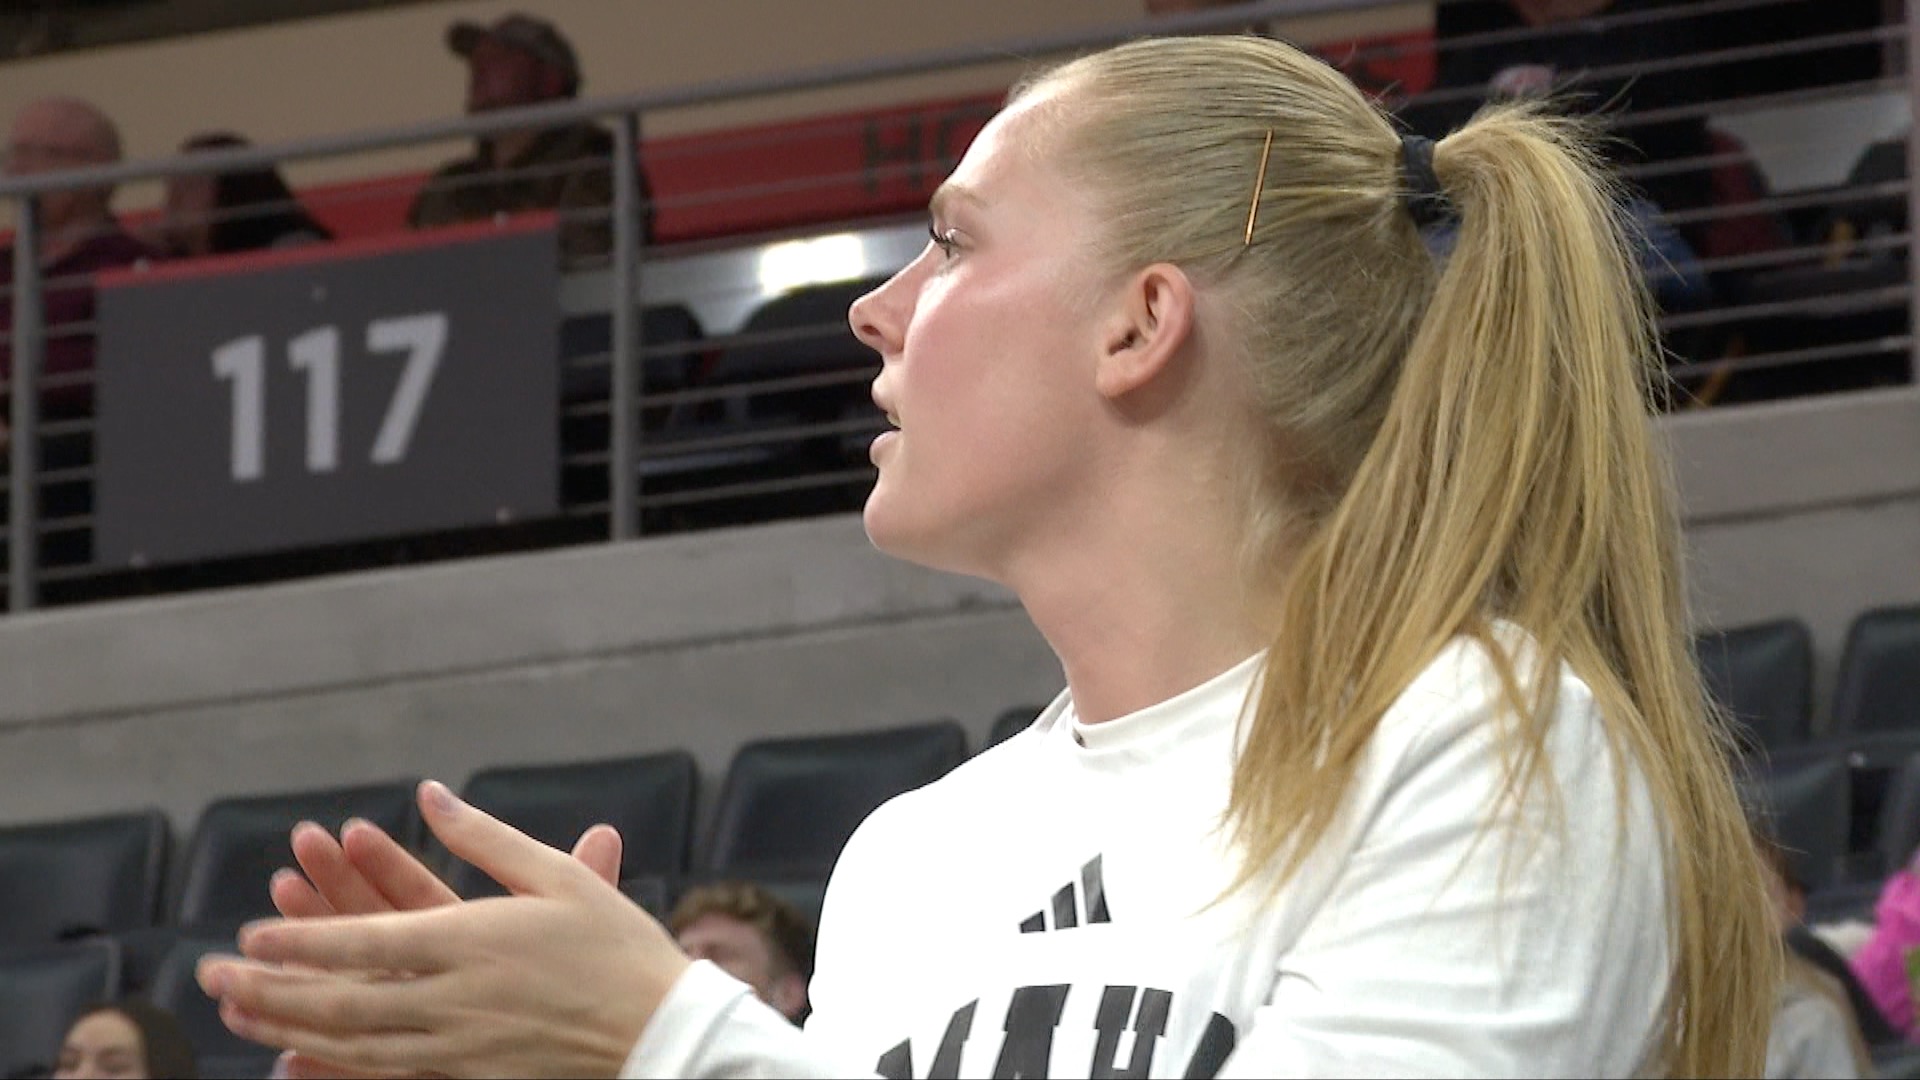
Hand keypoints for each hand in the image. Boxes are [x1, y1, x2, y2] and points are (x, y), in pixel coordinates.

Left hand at [262, 812, 625, 1078]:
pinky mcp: (469, 1078)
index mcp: (474, 940)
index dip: (301, 938)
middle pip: (340, 999)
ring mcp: (459, 1047)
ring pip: (351, 1042)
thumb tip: (430, 795)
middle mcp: (455, 998)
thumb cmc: (617, 947)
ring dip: (286, 1025)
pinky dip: (333, 1066)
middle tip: (211, 976)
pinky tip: (297, 1057)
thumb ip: (484, 838)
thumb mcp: (556, 877)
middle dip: (268, 987)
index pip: (364, 941)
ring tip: (236, 1014)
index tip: (248, 932)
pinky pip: (385, 1074)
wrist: (661, 1033)